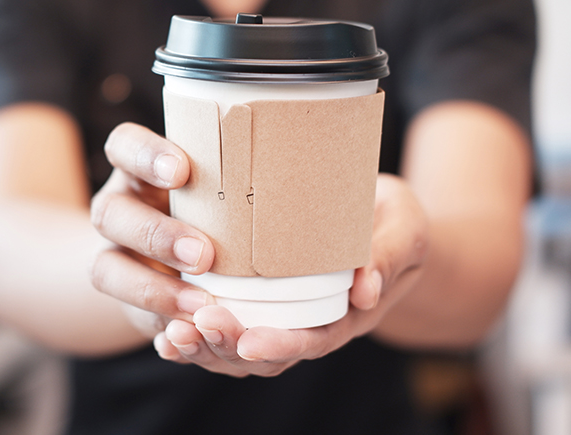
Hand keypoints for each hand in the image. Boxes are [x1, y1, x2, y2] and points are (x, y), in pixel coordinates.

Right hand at [89, 123, 216, 338]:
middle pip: (110, 213)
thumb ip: (231, 177)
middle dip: (156, 236)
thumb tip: (285, 167)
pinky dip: (159, 322)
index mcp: (138, 167)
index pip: (124, 146)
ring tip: (200, 304)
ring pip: (107, 269)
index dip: (145, 156)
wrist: (174, 254)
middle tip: (203, 255)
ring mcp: (112, 253)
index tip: (181, 170)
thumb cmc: (214, 203)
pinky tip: (187, 332)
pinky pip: (128, 313)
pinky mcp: (125, 298)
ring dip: (153, 290)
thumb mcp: (217, 182)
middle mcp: (117, 207)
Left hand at [154, 174, 428, 376]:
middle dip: (227, 346)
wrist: (382, 219)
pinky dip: (194, 338)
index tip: (247, 340)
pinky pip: (224, 331)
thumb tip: (366, 290)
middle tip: (194, 326)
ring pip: (238, 349)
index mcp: (347, 313)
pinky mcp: (258, 303)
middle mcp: (311, 324)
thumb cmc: (395, 221)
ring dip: (204, 348)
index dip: (280, 343)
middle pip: (266, 352)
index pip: (314, 339)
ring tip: (172, 336)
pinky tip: (164, 335)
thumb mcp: (405, 228)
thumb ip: (390, 254)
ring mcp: (283, 318)